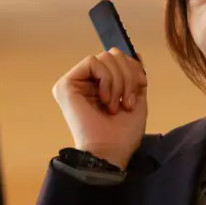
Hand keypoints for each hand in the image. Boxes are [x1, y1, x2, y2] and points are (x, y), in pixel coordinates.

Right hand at [52, 48, 147, 169]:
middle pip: (113, 55)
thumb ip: (134, 75)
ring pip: (105, 57)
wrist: (111, 152)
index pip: (119, 59)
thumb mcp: (136, 98)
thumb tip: (135, 52)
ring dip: (119, 81)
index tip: (140, 88)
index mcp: (101, 85)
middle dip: (128, 75)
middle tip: (126, 101)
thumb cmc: (123, 133)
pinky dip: (107, 79)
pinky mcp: (66, 84)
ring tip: (116, 105)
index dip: (133, 69)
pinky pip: (92, 62)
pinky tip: (106, 100)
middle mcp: (86, 82)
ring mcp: (75, 83)